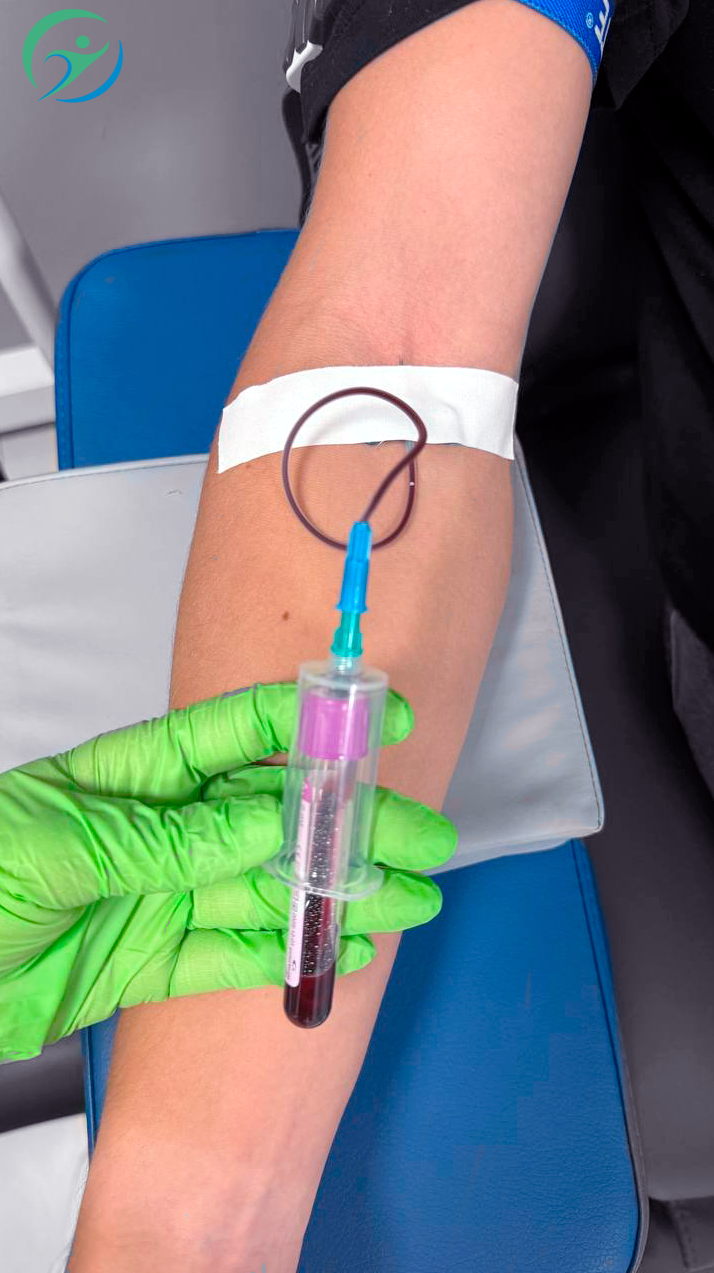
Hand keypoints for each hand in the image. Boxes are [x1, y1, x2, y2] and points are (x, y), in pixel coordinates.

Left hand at [0, 683, 455, 1060]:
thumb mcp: (56, 847)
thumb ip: (162, 842)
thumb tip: (265, 827)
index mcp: (135, 775)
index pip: (238, 734)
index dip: (314, 723)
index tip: (383, 723)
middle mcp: (160, 829)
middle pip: (274, 819)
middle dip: (351, 826)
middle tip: (425, 841)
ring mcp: (159, 895)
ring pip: (267, 892)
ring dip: (339, 897)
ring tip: (411, 902)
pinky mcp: (149, 962)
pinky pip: (232, 957)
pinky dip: (289, 956)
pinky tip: (345, 951)